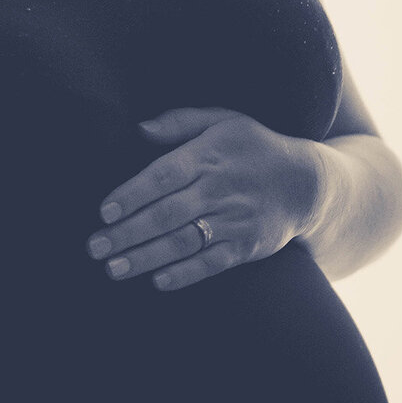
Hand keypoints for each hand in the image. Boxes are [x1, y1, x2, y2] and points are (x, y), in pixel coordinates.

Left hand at [86, 107, 322, 291]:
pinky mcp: (247, 247)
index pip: (162, 175)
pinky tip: (157, 281)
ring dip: (146, 258)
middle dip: (126, 233)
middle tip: (93, 247)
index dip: (132, 194)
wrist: (307, 183)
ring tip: (113, 268)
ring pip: (183, 242)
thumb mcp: (222, 120)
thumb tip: (139, 128)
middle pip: (166, 214)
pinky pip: (212, 263)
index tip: (103, 211)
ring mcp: (234, 220)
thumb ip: (179, 122)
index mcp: (207, 155)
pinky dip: (185, 274)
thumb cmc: (253, 147)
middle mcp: (219, 189)